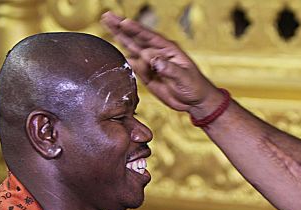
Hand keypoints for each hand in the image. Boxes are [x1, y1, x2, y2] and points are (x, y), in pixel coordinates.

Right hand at [100, 12, 222, 116]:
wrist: (194, 101)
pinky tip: (113, 51)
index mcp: (168, 49)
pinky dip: (123, 59)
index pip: (149, 37)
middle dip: (121, 27)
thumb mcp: (184, 77)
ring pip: (131, 48)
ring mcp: (150, 63)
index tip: (124, 22)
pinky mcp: (146, 74)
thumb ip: (168, 68)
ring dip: (119, 37)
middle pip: (136, 37)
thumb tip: (152, 59)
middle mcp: (157, 53)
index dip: (136, 29)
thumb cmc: (194, 86)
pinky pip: (132, 65)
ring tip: (107, 24)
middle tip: (107, 15)